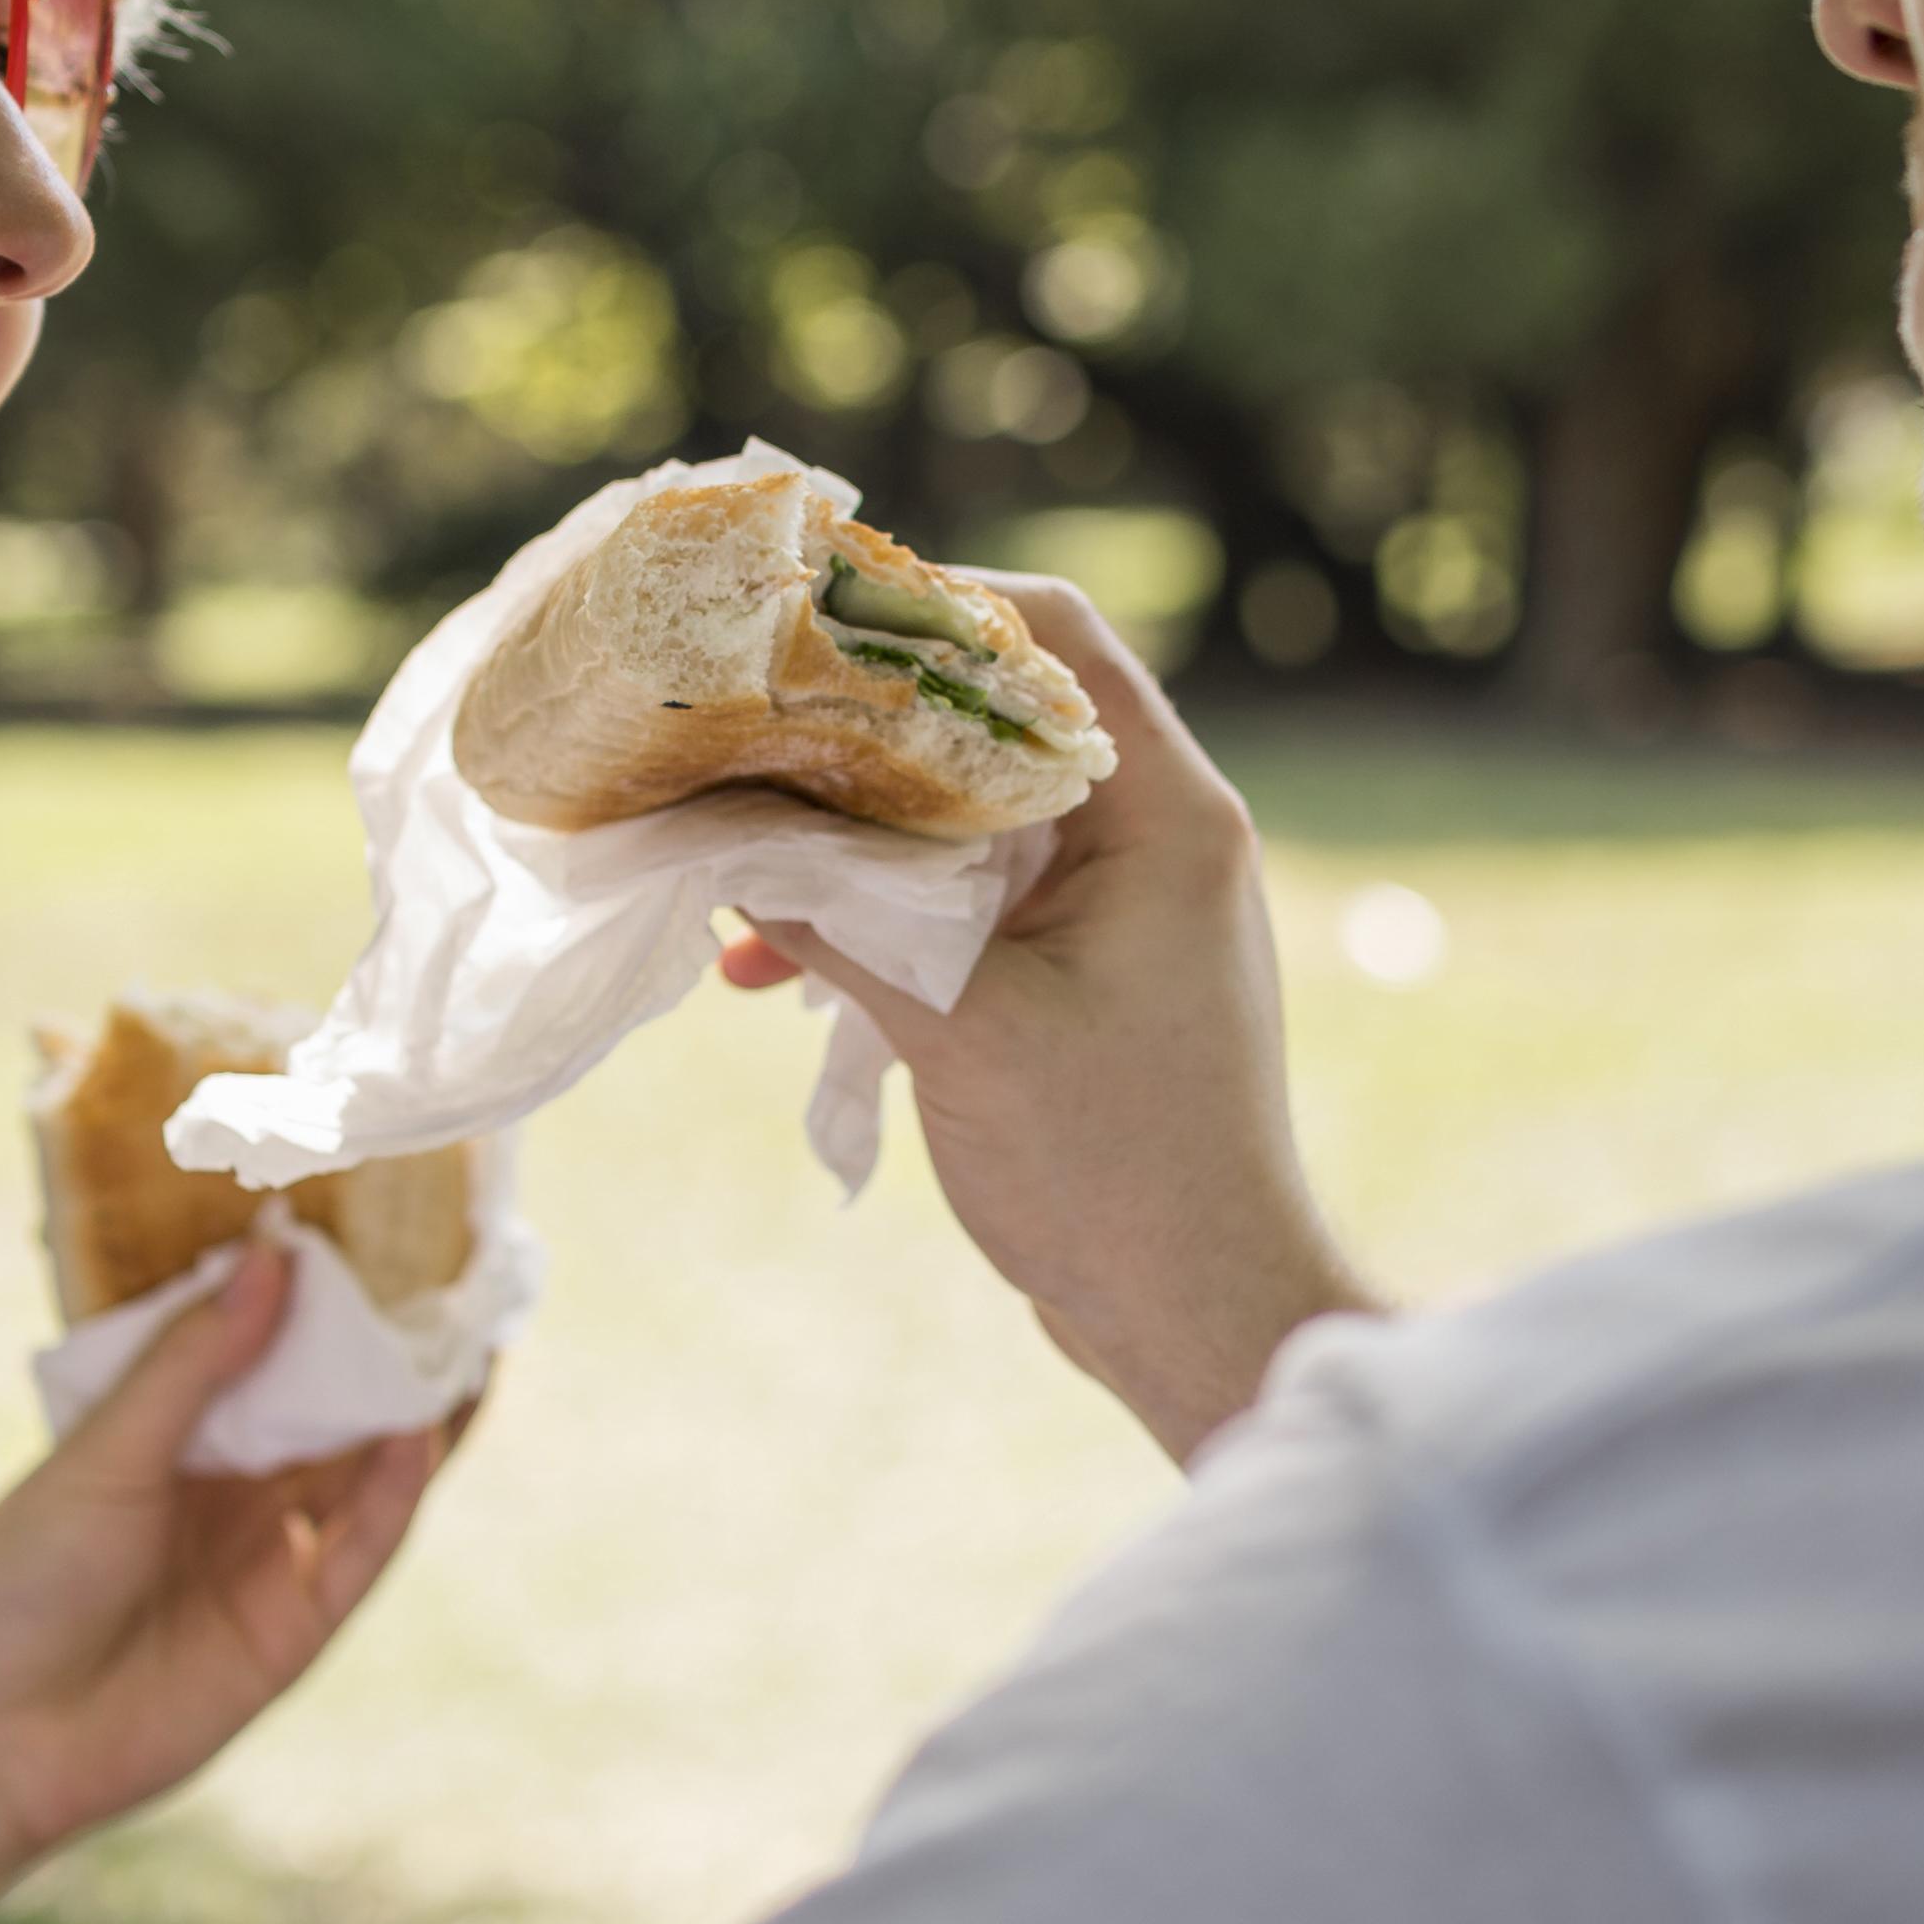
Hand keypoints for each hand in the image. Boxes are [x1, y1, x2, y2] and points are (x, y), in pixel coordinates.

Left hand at [0, 1242, 454, 1874]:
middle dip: (392, 1355)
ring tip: (467, 1346)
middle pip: (334, 1413)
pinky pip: (361, 1551)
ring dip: (417, 1417)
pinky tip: (415, 1435)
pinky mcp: (293, 1629)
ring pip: (367, 1477)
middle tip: (455, 1284)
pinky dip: (393, 1494)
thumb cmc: (18, 1578)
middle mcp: (233, 1494)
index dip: (321, 1304)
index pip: (268, 1356)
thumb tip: (274, 1257)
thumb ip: (194, 1363)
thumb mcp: (104, 1451)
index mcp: (176, 1440)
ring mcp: (268, 1560)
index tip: (373, 1233)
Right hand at [722, 576, 1366, 1460]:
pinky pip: (968, 906)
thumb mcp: (960, 1032)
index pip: (1056, 642)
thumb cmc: (1117, 1171)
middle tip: (743, 728)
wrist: (1202, 1316)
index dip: (934, 607)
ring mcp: (1122, 909)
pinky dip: (880, 922)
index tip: (810, 622)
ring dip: (855, 841)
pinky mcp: (1083, 975)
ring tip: (738, 866)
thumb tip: (720, 844)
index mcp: (1168, 818)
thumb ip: (841, 925)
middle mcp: (1156, 840)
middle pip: (997, 720)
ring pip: (967, 820)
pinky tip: (774, 971)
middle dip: (861, 729)